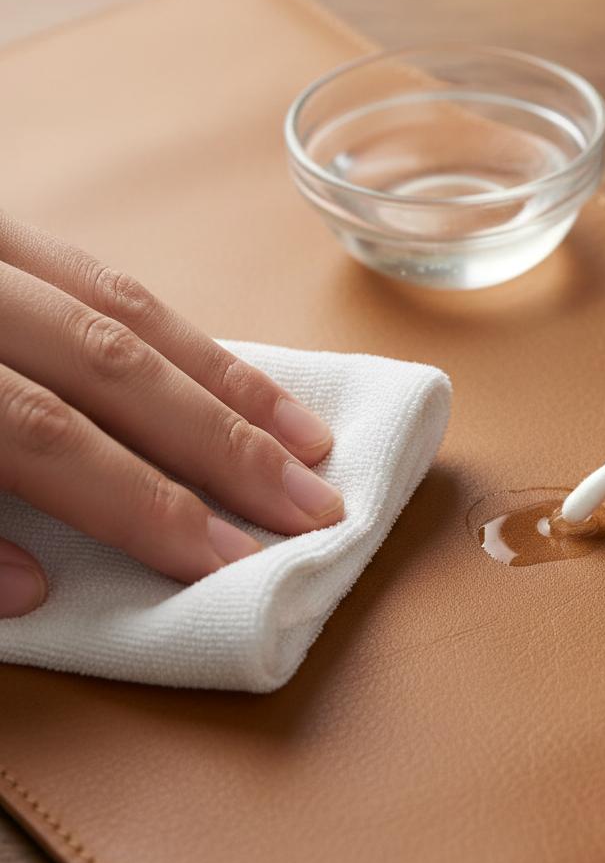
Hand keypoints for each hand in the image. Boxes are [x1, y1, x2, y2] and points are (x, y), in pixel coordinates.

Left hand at [0, 211, 343, 617]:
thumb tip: (35, 590)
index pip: (40, 434)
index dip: (141, 504)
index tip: (225, 561)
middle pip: (110, 364)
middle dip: (222, 443)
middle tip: (311, 507)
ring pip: (121, 304)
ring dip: (225, 381)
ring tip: (308, 441)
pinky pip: (99, 272)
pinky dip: (175, 330)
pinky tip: (225, 376)